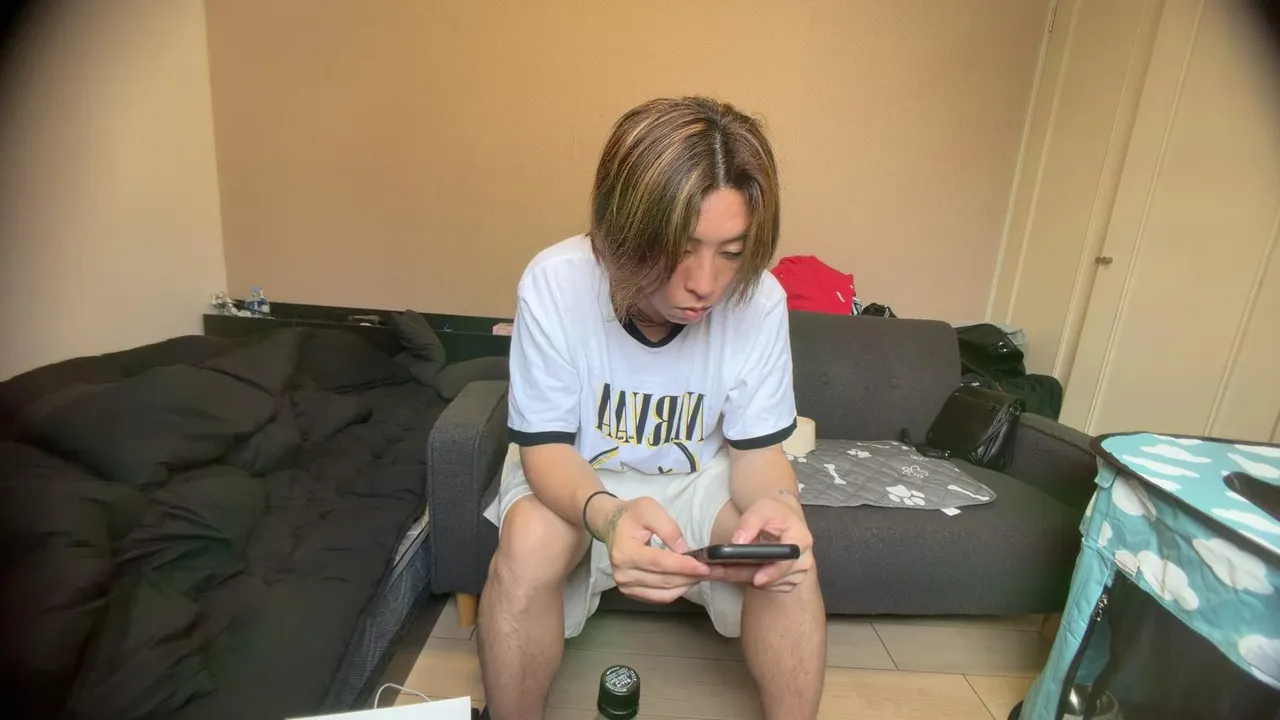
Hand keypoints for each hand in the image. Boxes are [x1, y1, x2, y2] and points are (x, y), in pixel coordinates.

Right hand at [589, 495, 710, 603]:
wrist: (611, 524)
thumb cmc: (631, 515)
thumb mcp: (649, 508)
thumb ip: (668, 527)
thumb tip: (683, 549)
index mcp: (625, 552)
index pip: (660, 563)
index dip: (684, 566)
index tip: (704, 566)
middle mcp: (623, 573)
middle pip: (664, 581)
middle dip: (690, 577)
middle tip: (711, 571)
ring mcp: (625, 586)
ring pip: (664, 593)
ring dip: (685, 586)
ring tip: (701, 575)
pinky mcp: (630, 592)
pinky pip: (658, 598)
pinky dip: (676, 591)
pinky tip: (686, 580)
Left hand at [729, 494, 814, 591]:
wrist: (786, 519)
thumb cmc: (777, 513)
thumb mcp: (762, 509)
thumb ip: (749, 523)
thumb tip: (738, 542)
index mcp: (801, 539)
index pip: (788, 561)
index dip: (772, 572)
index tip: (756, 579)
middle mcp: (802, 559)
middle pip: (776, 577)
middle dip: (748, 575)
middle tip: (721, 572)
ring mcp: (797, 572)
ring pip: (769, 584)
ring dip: (745, 578)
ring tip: (722, 570)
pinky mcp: (788, 580)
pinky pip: (768, 587)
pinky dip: (750, 580)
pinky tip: (736, 571)